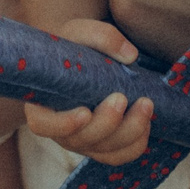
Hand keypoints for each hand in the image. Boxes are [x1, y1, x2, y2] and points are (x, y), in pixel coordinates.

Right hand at [23, 19, 152, 164]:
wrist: (84, 59)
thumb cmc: (74, 47)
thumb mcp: (80, 33)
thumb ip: (101, 37)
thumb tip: (130, 55)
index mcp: (42, 104)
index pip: (42, 125)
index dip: (62, 125)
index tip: (84, 112)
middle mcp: (61, 130)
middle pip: (81, 140)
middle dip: (106, 123)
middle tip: (121, 97)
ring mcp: (83, 141)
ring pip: (105, 150)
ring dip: (129, 132)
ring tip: (145, 104)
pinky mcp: (103, 147)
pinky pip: (121, 155)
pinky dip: (136, 142)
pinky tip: (147, 120)